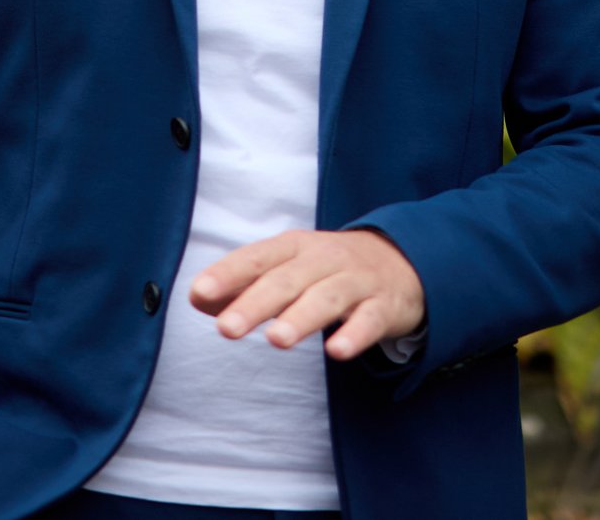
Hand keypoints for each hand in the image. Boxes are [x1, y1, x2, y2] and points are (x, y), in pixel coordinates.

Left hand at [189, 227, 424, 360]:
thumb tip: (197, 298)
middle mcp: (323, 259)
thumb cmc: (328, 269)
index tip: (199, 293)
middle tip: (227, 328)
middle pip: (286, 280)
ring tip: (276, 340)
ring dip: (301, 317)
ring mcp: (356, 281)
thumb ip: (243, 284)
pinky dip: (354, 335)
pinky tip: (337, 351)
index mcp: (293, 247)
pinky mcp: (384, 306)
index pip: (256, 258)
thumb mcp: (287, 268)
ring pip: (327, 297)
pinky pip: (370, 320)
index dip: (227, 274)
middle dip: (255, 303)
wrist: (403, 261)